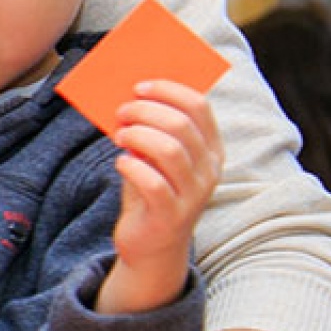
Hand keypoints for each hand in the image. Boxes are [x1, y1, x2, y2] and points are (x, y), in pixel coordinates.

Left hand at [98, 81, 221, 313]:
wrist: (151, 244)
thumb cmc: (149, 191)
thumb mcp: (152, 158)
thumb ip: (149, 131)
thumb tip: (128, 96)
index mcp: (210, 149)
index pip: (199, 107)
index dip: (169, 90)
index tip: (139, 86)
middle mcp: (208, 170)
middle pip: (181, 125)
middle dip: (146, 111)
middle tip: (122, 111)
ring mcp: (193, 194)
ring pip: (169, 150)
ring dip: (138, 135)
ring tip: (119, 135)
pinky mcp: (171, 215)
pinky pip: (153, 183)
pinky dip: (132, 167)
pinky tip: (121, 163)